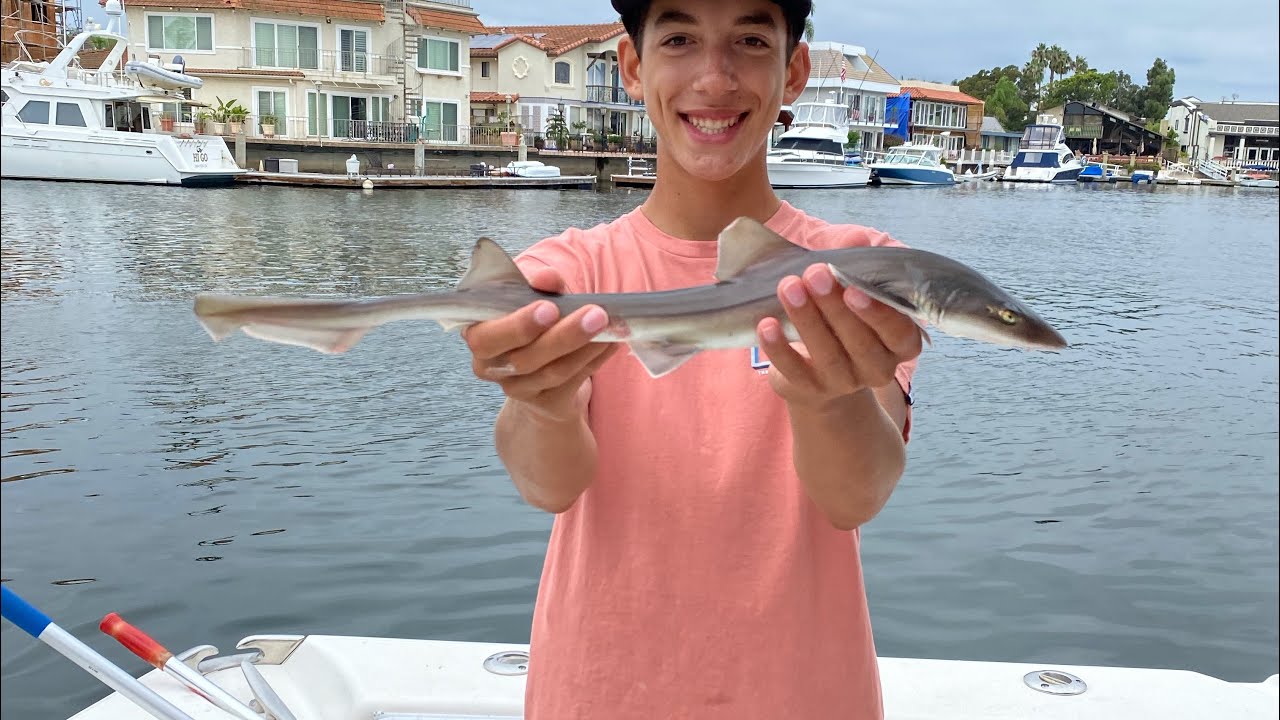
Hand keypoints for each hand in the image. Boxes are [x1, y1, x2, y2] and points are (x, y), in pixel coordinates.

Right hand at [463, 267, 617, 421]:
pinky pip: (574, 381)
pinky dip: (595, 358)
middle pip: (523, 359)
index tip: (549, 307)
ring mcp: (518, 390)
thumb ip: (539, 287)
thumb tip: (547, 278)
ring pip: (553, 371)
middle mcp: (491, 367)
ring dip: (586, 346)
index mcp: (477, 336)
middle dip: (562, 336)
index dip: (517, 325)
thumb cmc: (530, 325)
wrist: (537, 370)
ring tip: (611, 325)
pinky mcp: (547, 403)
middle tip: (595, 315)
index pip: (486, 338)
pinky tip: (612, 341)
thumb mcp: (530, 299)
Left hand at [756, 263, 921, 412]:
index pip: (899, 333)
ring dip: (807, 319)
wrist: (818, 371)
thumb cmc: (841, 319)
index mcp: (899, 343)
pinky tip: (767, 324)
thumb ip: (855, 264)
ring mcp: (843, 382)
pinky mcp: (810, 389)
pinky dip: (779, 348)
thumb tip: (857, 240)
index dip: (879, 313)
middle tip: (815, 274)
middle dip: (835, 307)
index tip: (853, 287)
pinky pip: (794, 371)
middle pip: (861, 343)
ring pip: (827, 355)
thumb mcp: (850, 290)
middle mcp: (877, 367)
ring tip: (788, 287)